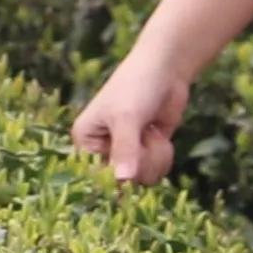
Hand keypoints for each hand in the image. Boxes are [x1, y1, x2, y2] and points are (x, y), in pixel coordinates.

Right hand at [70, 49, 198, 184]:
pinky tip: (159, 135)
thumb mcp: (127, 117)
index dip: (115, 176)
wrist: (166, 69)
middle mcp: (103, 152)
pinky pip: (156, 172)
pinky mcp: (147, 154)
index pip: (95, 176)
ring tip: (151, 133)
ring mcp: (127, 154)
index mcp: (86, 142)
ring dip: (154, 157)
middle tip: (144, 136)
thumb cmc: (136, 86)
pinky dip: (163, 156)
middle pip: (122, 182)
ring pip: (142, 180)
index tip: (132, 160)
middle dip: (141, 160)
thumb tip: (123, 181)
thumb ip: (125, 149)